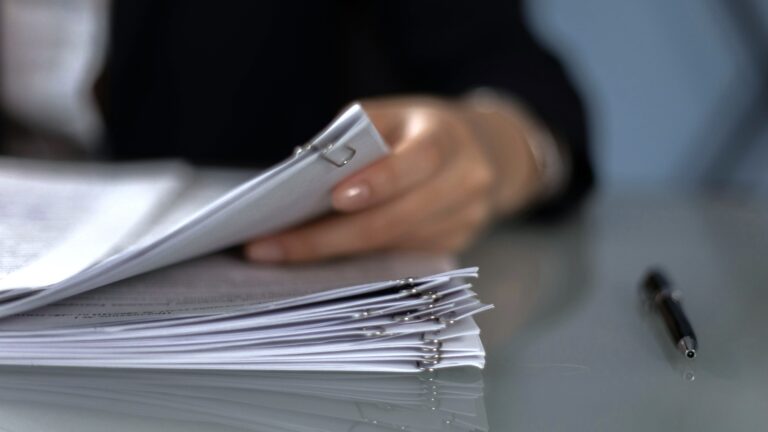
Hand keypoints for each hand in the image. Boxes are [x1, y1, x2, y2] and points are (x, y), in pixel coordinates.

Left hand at [245, 96, 540, 262]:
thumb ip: (353, 140)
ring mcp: (464, 221)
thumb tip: (300, 179)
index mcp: (447, 138)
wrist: (486, 153)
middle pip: (394, 220)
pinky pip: (397, 258)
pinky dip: (354, 258)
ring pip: (390, 246)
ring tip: (278, 252)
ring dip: (331, 253)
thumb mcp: (391, 115)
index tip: (332, 198)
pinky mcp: (454, 245)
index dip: (376, 183)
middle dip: (327, 238)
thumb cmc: (420, 129)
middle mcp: (465, 182)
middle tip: (270, 247)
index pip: (415, 163)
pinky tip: (316, 255)